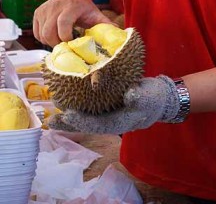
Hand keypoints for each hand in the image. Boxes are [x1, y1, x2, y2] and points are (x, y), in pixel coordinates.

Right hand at [33, 0, 110, 46]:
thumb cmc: (85, 8)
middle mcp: (55, 6)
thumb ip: (106, 25)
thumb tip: (118, 35)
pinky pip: (37, 33)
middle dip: (57, 44)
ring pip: (42, 34)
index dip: (66, 37)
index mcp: (71, 6)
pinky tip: (54, 35)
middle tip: (66, 46)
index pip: (63, 23)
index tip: (72, 43)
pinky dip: (44, 38)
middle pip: (49, 32)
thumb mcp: (96, 14)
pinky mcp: (38, 13)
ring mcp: (44, 9)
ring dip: (51, 42)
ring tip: (62, 40)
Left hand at [48, 76, 181, 133]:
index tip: (68, 114)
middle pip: (88, 125)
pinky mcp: (107, 106)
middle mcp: (112, 121)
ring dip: (70, 117)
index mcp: (121, 122)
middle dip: (70, 124)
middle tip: (51, 121)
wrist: (159, 98)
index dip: (83, 121)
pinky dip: (78, 105)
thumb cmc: (154, 97)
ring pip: (86, 118)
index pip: (99, 124)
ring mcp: (108, 114)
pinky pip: (90, 108)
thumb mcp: (149, 96)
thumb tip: (129, 95)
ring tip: (52, 114)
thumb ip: (140, 96)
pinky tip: (66, 99)